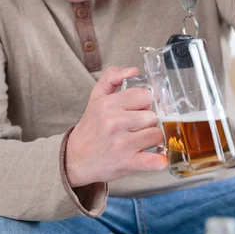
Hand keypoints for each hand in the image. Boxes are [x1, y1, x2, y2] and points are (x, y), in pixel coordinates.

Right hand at [65, 66, 166, 187]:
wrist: (75, 159)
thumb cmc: (90, 128)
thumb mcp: (96, 97)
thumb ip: (112, 77)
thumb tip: (133, 70)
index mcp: (109, 104)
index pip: (145, 95)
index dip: (144, 103)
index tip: (137, 109)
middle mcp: (115, 122)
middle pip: (152, 116)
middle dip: (147, 121)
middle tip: (136, 126)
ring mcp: (122, 144)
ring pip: (156, 135)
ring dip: (152, 139)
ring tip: (140, 140)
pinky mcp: (127, 163)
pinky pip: (154, 161)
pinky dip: (159, 161)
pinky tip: (157, 158)